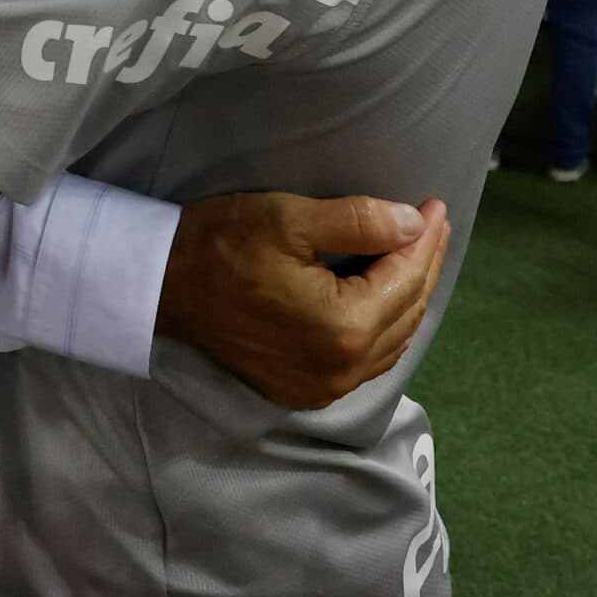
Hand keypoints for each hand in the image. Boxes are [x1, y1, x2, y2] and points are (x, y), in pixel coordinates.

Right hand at [157, 192, 452, 410]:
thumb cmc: (222, 245)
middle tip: (431, 223)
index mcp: (343, 328)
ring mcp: (321, 387)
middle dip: (423, 263)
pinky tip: (383, 298)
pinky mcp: (303, 390)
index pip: (405, 277)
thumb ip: (362, 222)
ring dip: (407, 296)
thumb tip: (414, 224)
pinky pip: (365, 361)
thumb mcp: (292, 219)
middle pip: (406, 312)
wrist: (162, 286)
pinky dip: (383, 327)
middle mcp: (340, 369)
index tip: (435, 205)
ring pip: (391, 341)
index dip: (425, 237)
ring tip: (415, 253)